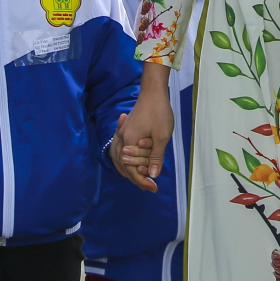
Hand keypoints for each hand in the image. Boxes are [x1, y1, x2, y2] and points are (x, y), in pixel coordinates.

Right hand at [113, 70, 174, 192]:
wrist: (153, 93)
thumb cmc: (159, 112)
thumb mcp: (162, 136)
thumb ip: (156, 157)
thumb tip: (152, 175)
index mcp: (129, 141)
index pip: (131, 169)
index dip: (142, 181)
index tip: (153, 188)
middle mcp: (121, 139)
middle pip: (123, 166)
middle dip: (136, 177)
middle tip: (150, 185)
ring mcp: (121, 134)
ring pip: (118, 159)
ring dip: (128, 170)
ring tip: (141, 177)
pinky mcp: (124, 130)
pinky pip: (118, 150)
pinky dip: (123, 160)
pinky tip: (130, 162)